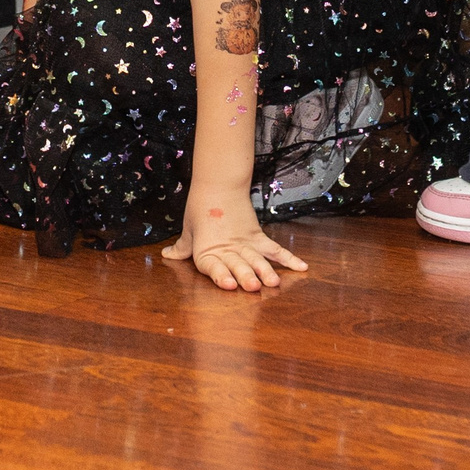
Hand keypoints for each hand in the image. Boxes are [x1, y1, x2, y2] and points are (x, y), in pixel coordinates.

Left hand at [163, 189, 307, 291]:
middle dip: (246, 275)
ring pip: (257, 258)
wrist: (218, 184)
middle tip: (254, 286)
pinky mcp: (257, 236)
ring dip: (265, 270)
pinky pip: (275, 249)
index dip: (220, 275)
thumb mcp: (189, 229)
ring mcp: (245, 243)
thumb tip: (168, 255)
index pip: (213, 266)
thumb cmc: (200, 208)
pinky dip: (289, 258)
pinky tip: (302, 268)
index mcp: (207, 249)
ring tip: (273, 282)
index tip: (228, 284)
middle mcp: (228, 248)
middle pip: (238, 263)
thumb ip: (183, 247)